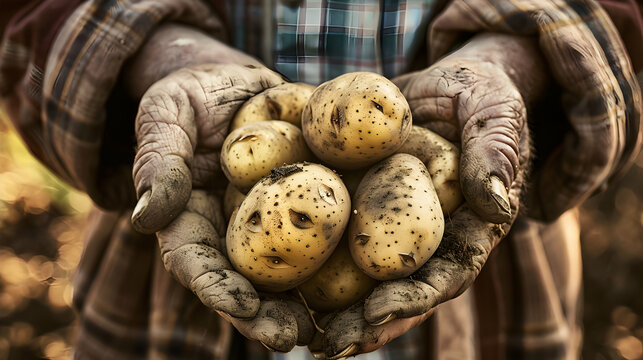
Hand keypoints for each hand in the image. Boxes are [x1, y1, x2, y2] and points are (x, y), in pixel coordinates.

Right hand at [130, 62, 312, 350]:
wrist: (234, 82)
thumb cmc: (189, 95)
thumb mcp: (165, 115)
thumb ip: (158, 160)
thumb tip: (145, 216)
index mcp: (190, 216)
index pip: (195, 261)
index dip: (216, 288)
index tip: (240, 307)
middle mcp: (231, 230)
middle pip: (244, 280)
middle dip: (263, 314)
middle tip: (288, 338)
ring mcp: (269, 222)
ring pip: (284, 270)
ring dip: (302, 304)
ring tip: (325, 330)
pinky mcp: (303, 205)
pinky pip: (320, 234)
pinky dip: (337, 261)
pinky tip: (360, 284)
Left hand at [310, 35, 536, 357]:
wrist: (449, 84)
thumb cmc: (483, 95)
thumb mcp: (495, 113)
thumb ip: (496, 151)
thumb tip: (494, 203)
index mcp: (469, 229)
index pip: (446, 273)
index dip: (414, 297)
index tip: (378, 311)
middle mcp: (430, 238)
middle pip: (400, 290)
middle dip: (367, 322)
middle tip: (329, 345)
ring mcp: (395, 227)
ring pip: (366, 277)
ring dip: (335, 310)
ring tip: (301, 334)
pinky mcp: (364, 207)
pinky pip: (338, 237)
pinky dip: (313, 263)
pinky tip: (280, 284)